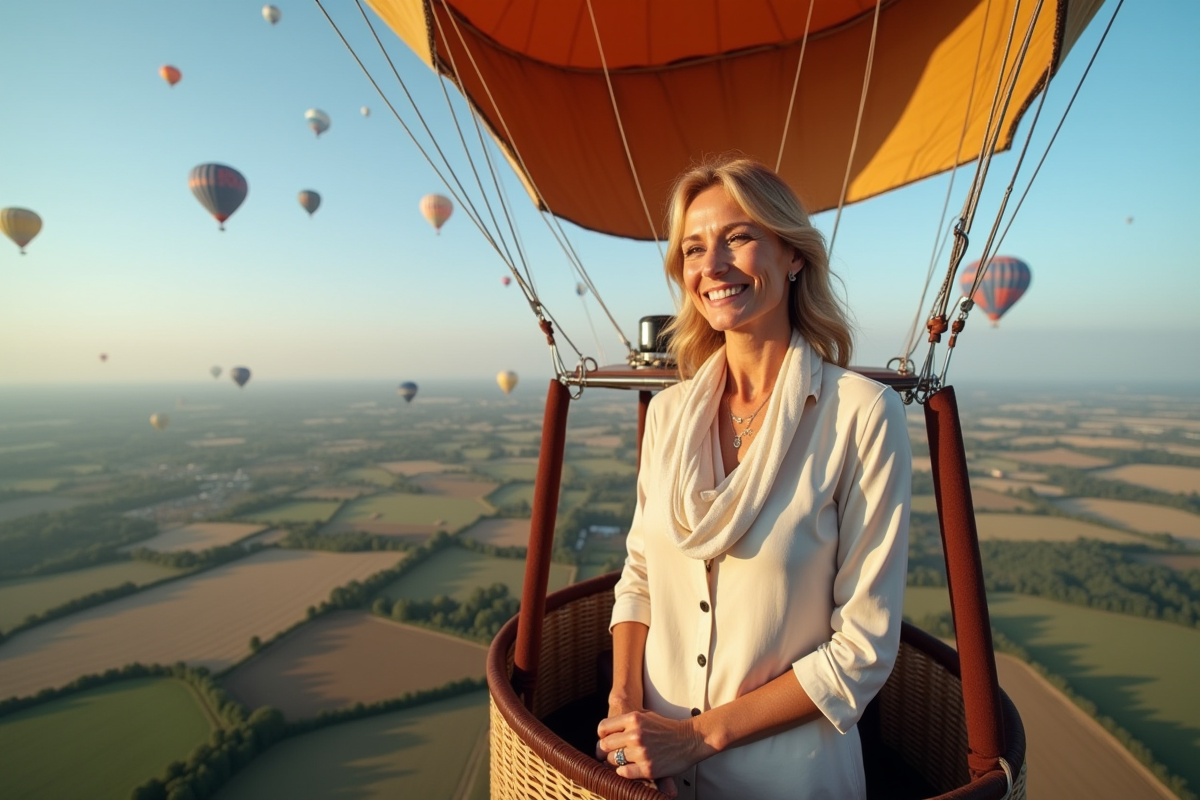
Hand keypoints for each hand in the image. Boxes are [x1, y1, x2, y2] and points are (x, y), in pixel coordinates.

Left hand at [595, 710, 714, 784]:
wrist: (689, 739)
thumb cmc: (667, 728)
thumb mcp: (646, 715)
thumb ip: (628, 720)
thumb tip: (608, 730)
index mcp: (633, 719)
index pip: (603, 728)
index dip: (601, 736)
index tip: (605, 741)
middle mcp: (635, 734)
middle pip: (604, 746)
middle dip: (603, 752)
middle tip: (606, 756)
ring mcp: (641, 752)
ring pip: (612, 761)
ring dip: (613, 764)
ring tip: (619, 763)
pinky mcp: (648, 768)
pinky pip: (624, 773)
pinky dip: (623, 773)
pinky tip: (627, 770)